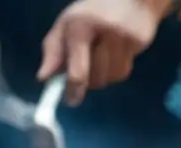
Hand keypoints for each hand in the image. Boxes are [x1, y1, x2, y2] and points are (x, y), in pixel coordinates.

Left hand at [37, 0, 171, 105]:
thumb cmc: (93, 12)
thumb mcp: (67, 24)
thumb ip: (53, 51)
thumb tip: (43, 78)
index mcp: (79, 26)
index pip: (77, 70)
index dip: (73, 90)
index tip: (71, 101)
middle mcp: (102, 32)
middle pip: (94, 78)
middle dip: (87, 81)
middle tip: (84, 72)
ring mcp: (123, 38)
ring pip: (110, 78)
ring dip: (103, 76)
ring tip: (100, 58)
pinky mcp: (138, 43)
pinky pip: (123, 72)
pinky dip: (115, 71)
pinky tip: (114, 55)